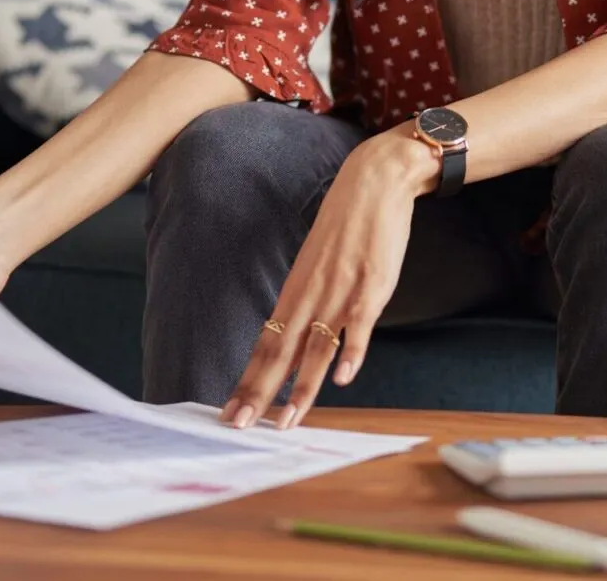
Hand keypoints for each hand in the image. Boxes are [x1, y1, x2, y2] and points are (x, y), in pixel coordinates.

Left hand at [221, 127, 437, 428]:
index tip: (232, 410)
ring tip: (287, 421)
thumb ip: (311, 304)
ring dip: (302, 389)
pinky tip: (342, 379)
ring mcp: (341, 292)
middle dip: (259, 393)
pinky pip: (359, 325)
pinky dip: (351, 353)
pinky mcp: (372, 286)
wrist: (373, 182)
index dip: (248, 380)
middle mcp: (311, 296)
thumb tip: (301, 342)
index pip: (266, 345)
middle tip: (240, 425)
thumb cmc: (347, 226)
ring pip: (316, 349)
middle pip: (280, 353)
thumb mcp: (318, 265)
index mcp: (295, 291)